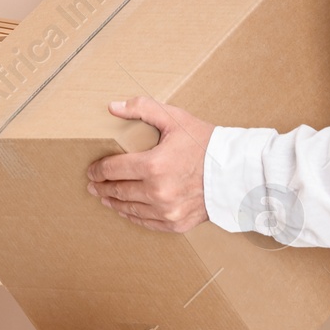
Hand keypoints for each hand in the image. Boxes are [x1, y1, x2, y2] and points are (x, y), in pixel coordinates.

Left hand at [86, 96, 214, 232]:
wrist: (238, 172)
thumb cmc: (206, 144)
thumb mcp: (175, 118)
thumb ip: (142, 108)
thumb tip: (112, 106)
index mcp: (154, 165)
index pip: (113, 169)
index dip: (97, 170)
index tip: (91, 170)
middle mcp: (158, 192)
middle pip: (118, 190)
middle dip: (102, 187)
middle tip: (93, 185)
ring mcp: (167, 210)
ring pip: (129, 208)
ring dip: (114, 203)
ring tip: (105, 197)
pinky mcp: (176, 223)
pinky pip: (146, 222)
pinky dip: (133, 216)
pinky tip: (126, 210)